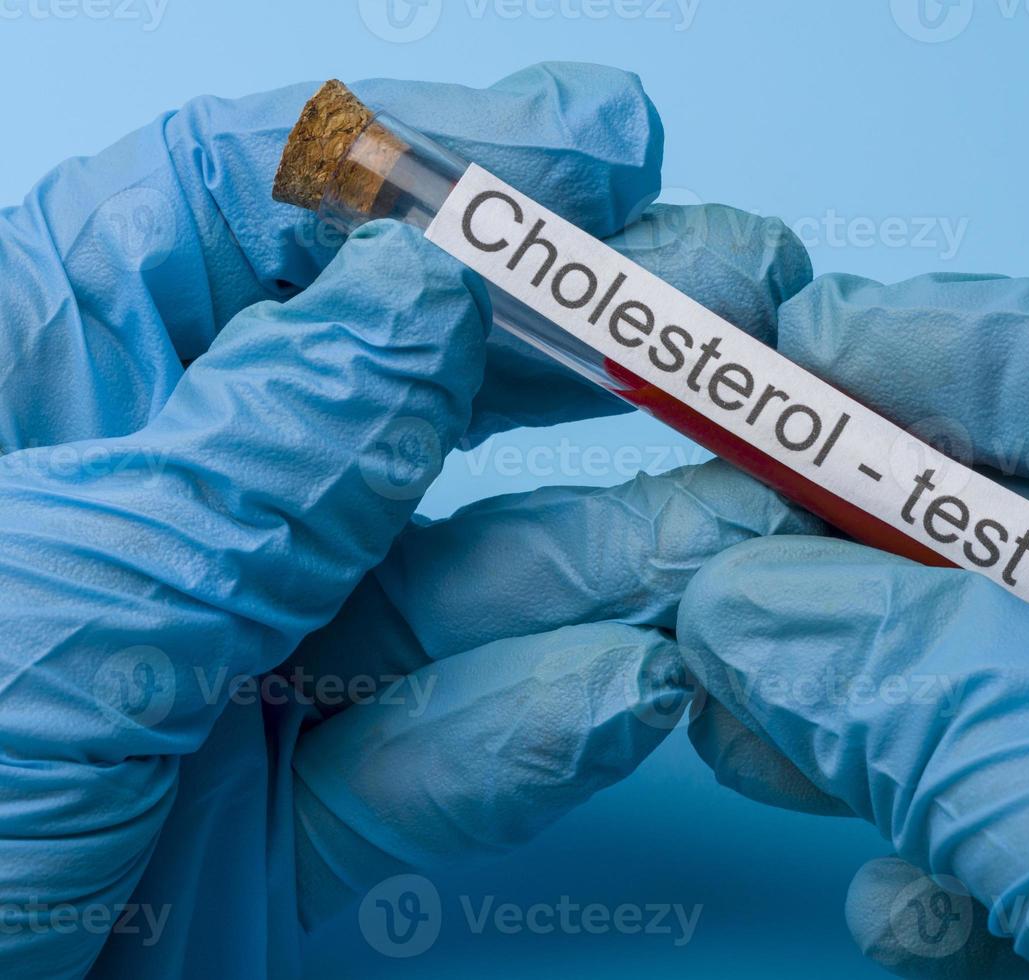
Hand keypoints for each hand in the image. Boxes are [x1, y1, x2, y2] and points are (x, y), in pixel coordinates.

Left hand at [0, 63, 811, 976]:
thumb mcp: (53, 610)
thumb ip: (258, 458)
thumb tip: (423, 294)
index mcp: (40, 387)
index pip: (244, 205)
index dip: (429, 158)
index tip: (597, 145)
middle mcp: (159, 507)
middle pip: (397, 374)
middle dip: (574, 341)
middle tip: (730, 307)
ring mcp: (232, 659)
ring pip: (453, 575)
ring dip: (610, 552)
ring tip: (741, 520)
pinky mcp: (282, 810)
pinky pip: (431, 751)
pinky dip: (535, 727)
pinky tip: (634, 685)